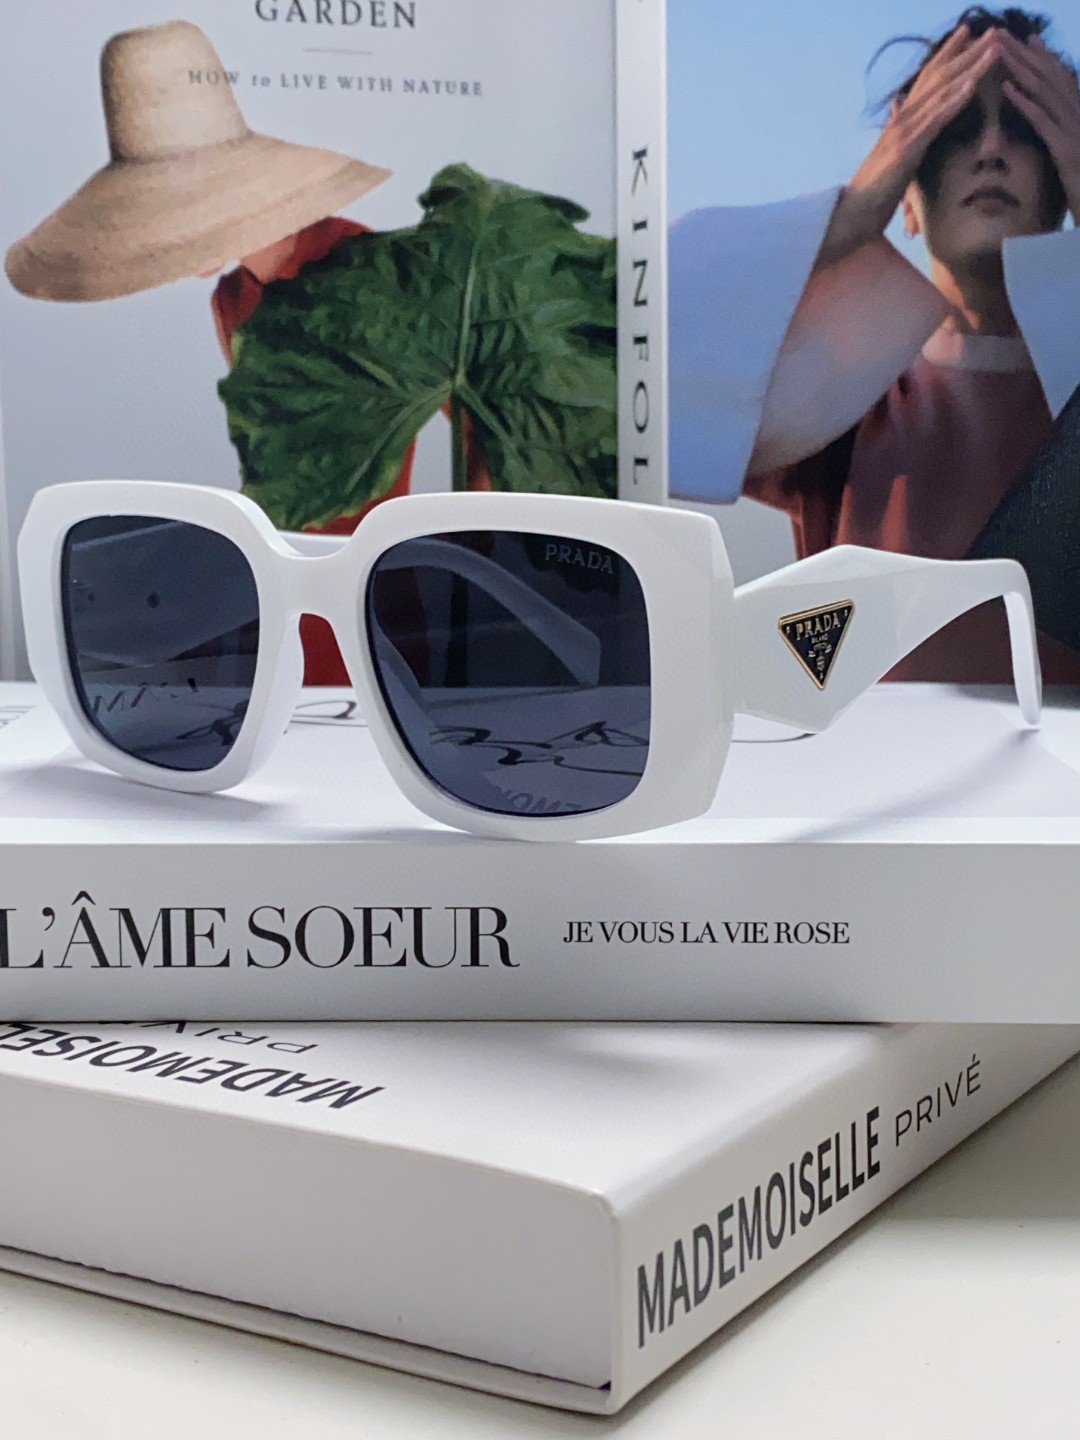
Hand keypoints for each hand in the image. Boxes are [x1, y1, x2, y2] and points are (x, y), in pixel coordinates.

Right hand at [817, 24, 999, 266]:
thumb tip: (897, 105)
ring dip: (970, 68)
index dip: (947, 54)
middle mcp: (902, 118)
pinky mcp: (907, 149)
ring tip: (993, 48)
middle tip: (991, 29)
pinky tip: (972, 83)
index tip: (966, 32)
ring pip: (941, 92)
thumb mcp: (887, 154)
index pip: (926, 79)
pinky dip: (955, 100)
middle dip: (966, 51)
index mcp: (900, 120)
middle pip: (938, 77)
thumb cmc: (871, 191)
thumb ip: (896, 128)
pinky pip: (936, 120)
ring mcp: (904, 132)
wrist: (851, 214)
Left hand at [999, 31, 1079, 221]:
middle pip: (1050, 79)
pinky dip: (1026, 103)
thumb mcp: (1075, 165)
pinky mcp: (1069, 151)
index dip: (1043, 59)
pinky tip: (1008, 90)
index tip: (1025, 40)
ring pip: (1046, 93)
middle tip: (1000, 33)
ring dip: (1020, 68)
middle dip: (1024, 54)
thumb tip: (1055, 135)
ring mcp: (1076, 133)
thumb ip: (1066, 146)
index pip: (1060, 83)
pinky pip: (1045, 122)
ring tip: (997, 50)